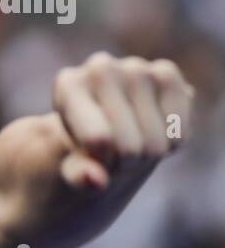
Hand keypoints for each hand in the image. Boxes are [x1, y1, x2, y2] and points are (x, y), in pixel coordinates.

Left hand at [52, 52, 194, 190]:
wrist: (110, 120)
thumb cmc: (85, 143)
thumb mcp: (74, 163)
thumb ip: (78, 175)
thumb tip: (97, 181)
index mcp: (68, 85)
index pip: (99, 140)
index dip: (102, 160)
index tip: (94, 153)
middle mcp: (99, 67)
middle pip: (129, 147)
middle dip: (124, 162)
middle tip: (114, 152)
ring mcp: (135, 66)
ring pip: (156, 143)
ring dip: (148, 155)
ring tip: (132, 141)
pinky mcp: (166, 73)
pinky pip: (179, 130)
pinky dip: (171, 143)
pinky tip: (155, 131)